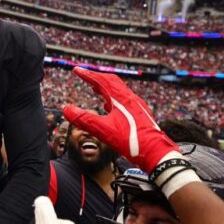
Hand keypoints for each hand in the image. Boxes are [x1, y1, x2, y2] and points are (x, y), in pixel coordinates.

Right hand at [62, 67, 179, 173]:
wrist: (156, 153)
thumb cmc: (132, 141)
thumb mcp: (104, 131)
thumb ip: (85, 120)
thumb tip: (66, 109)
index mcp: (122, 98)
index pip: (102, 80)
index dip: (87, 75)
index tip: (76, 70)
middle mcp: (130, 98)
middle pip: (111, 82)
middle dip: (96, 78)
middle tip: (84, 76)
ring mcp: (137, 106)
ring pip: (118, 91)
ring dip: (104, 87)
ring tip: (94, 88)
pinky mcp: (140, 114)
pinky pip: (124, 100)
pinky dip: (112, 98)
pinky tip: (109, 107)